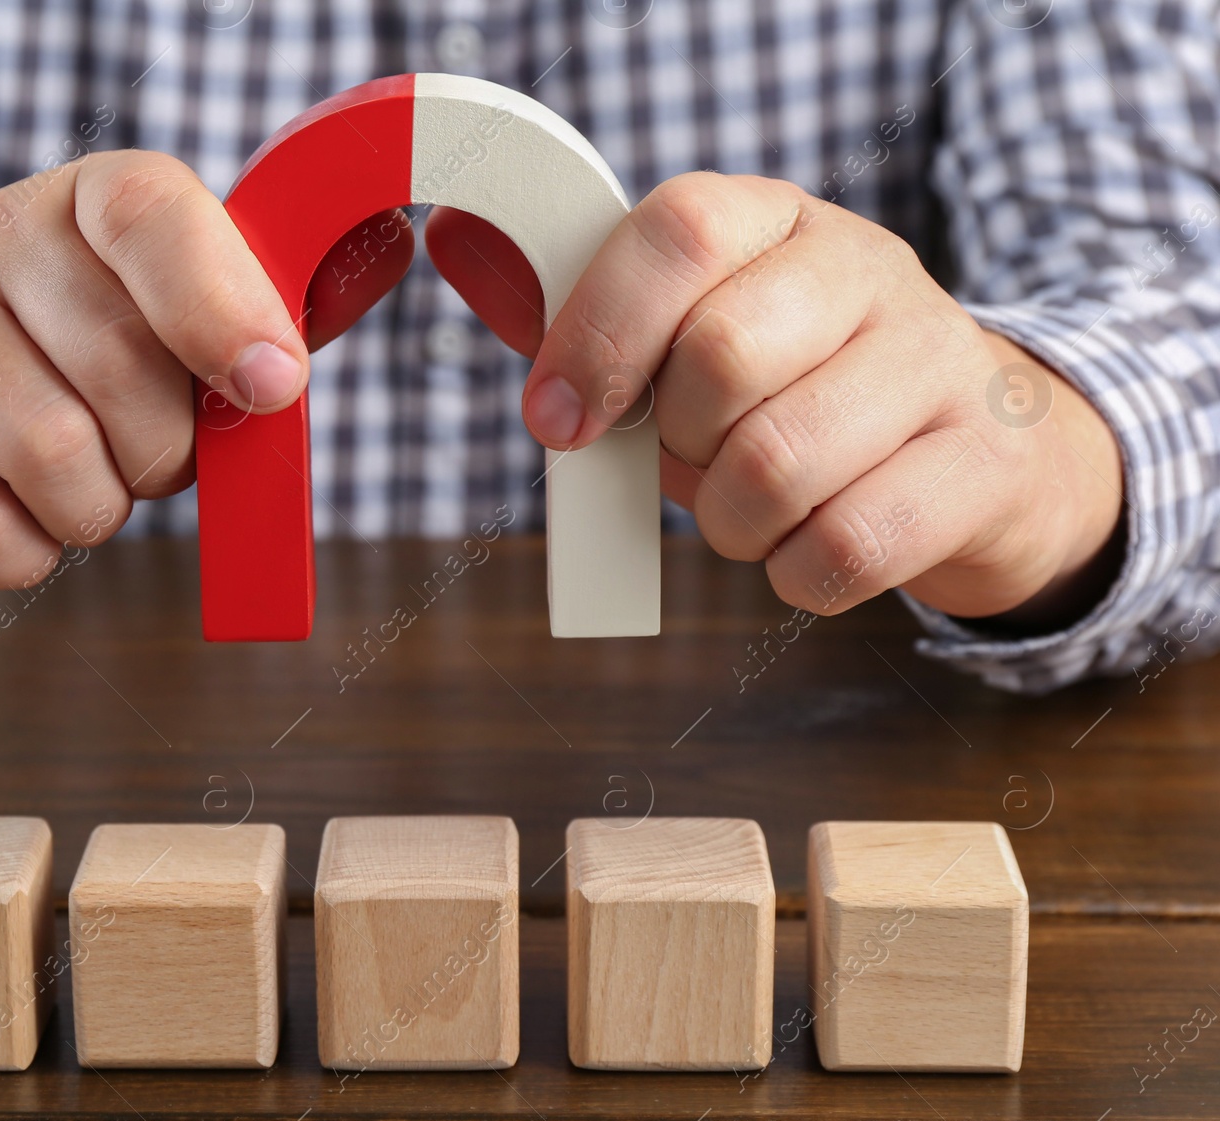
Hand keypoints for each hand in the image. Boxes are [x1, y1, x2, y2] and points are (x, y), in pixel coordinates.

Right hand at [0, 151, 412, 595]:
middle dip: (163, 453)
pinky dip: (26, 553)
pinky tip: (11, 509)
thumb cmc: (75, 356)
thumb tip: (388, 252)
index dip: (221, 307)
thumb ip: (268, 301)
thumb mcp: (168, 311)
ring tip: (77, 477)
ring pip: (56, 463)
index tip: (271, 388)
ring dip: (96, 508)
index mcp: (90, 202)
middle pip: (123, 376)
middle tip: (140, 449)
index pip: (152, 218)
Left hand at [428, 175, 1124, 626]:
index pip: (679, 233)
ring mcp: (942, 363)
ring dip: (732, 524)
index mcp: (779, 223)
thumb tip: (459, 241)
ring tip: (755, 509)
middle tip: (696, 461)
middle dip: (677, 446)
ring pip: (777, 466)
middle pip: (720, 359)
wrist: (983, 451)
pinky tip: (806, 550)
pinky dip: (796, 576)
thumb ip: (584, 311)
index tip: (557, 420)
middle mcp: (870, 272)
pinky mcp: (984, 465)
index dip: (599, 333)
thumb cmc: (798, 395)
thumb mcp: (693, 338)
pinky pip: (845, 548)